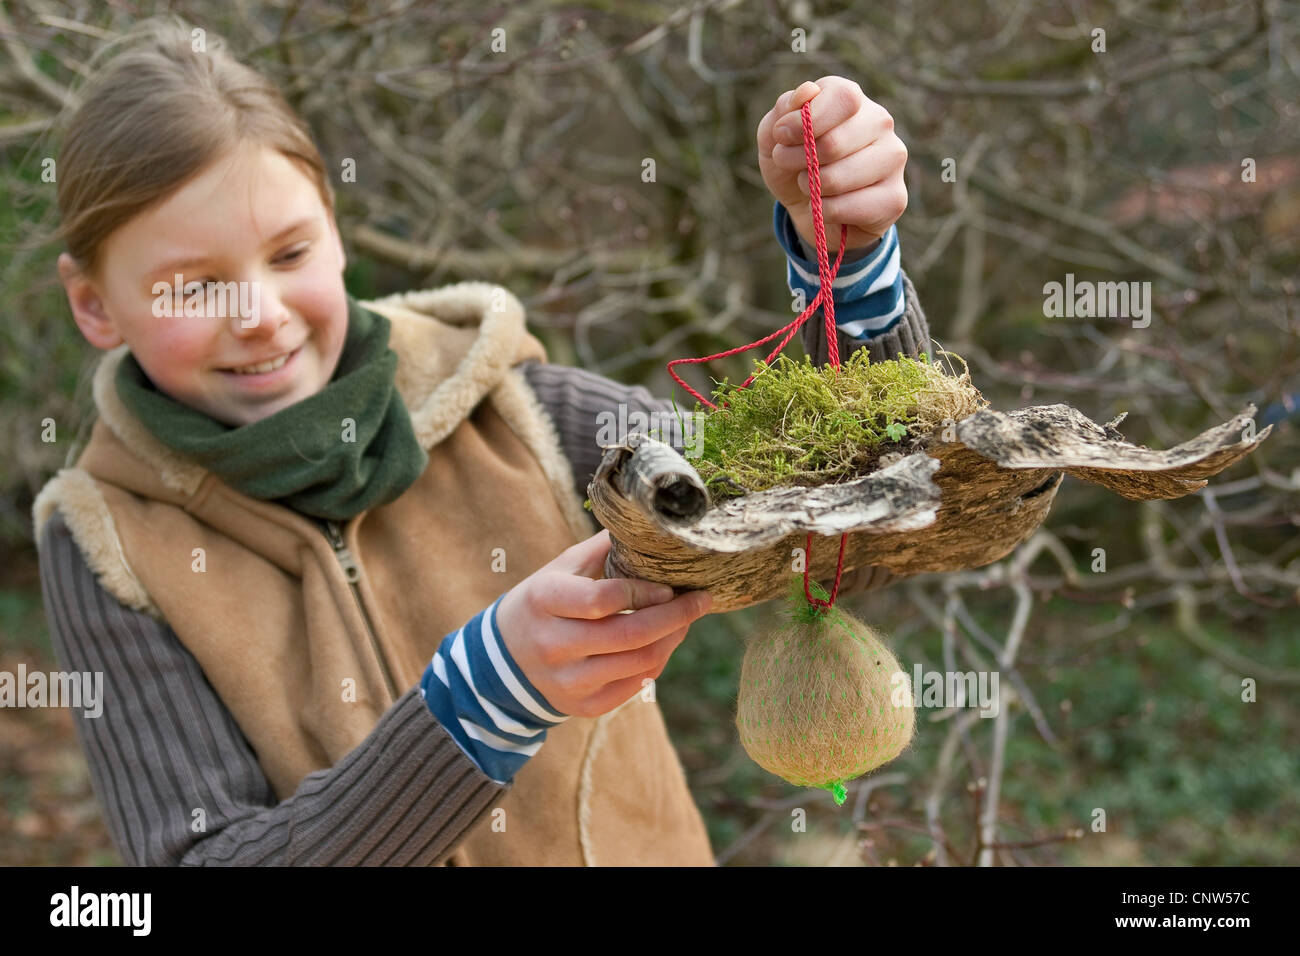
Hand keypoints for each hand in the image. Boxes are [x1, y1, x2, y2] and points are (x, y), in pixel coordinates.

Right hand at [495, 529, 712, 718]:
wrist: (504, 659)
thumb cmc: (544, 602)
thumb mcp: (561, 568)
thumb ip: (603, 548)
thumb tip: (652, 525)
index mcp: (544, 599)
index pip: (603, 600)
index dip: (644, 592)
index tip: (672, 584)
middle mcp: (552, 644)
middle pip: (630, 635)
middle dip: (676, 616)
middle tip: (702, 600)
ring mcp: (567, 681)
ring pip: (639, 663)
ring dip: (673, 639)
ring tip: (686, 620)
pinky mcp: (582, 706)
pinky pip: (635, 687)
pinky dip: (657, 663)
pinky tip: (664, 643)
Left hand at [757, 77, 907, 257]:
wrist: (808, 207)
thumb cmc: (793, 163)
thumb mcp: (773, 135)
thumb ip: (783, 110)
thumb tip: (807, 92)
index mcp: (851, 99)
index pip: (843, 98)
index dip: (807, 121)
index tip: (781, 136)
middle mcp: (880, 122)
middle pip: (835, 143)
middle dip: (799, 160)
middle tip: (788, 164)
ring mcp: (892, 159)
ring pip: (838, 179)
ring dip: (811, 188)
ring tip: (811, 185)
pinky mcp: (894, 198)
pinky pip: (846, 209)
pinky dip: (824, 212)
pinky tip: (828, 207)